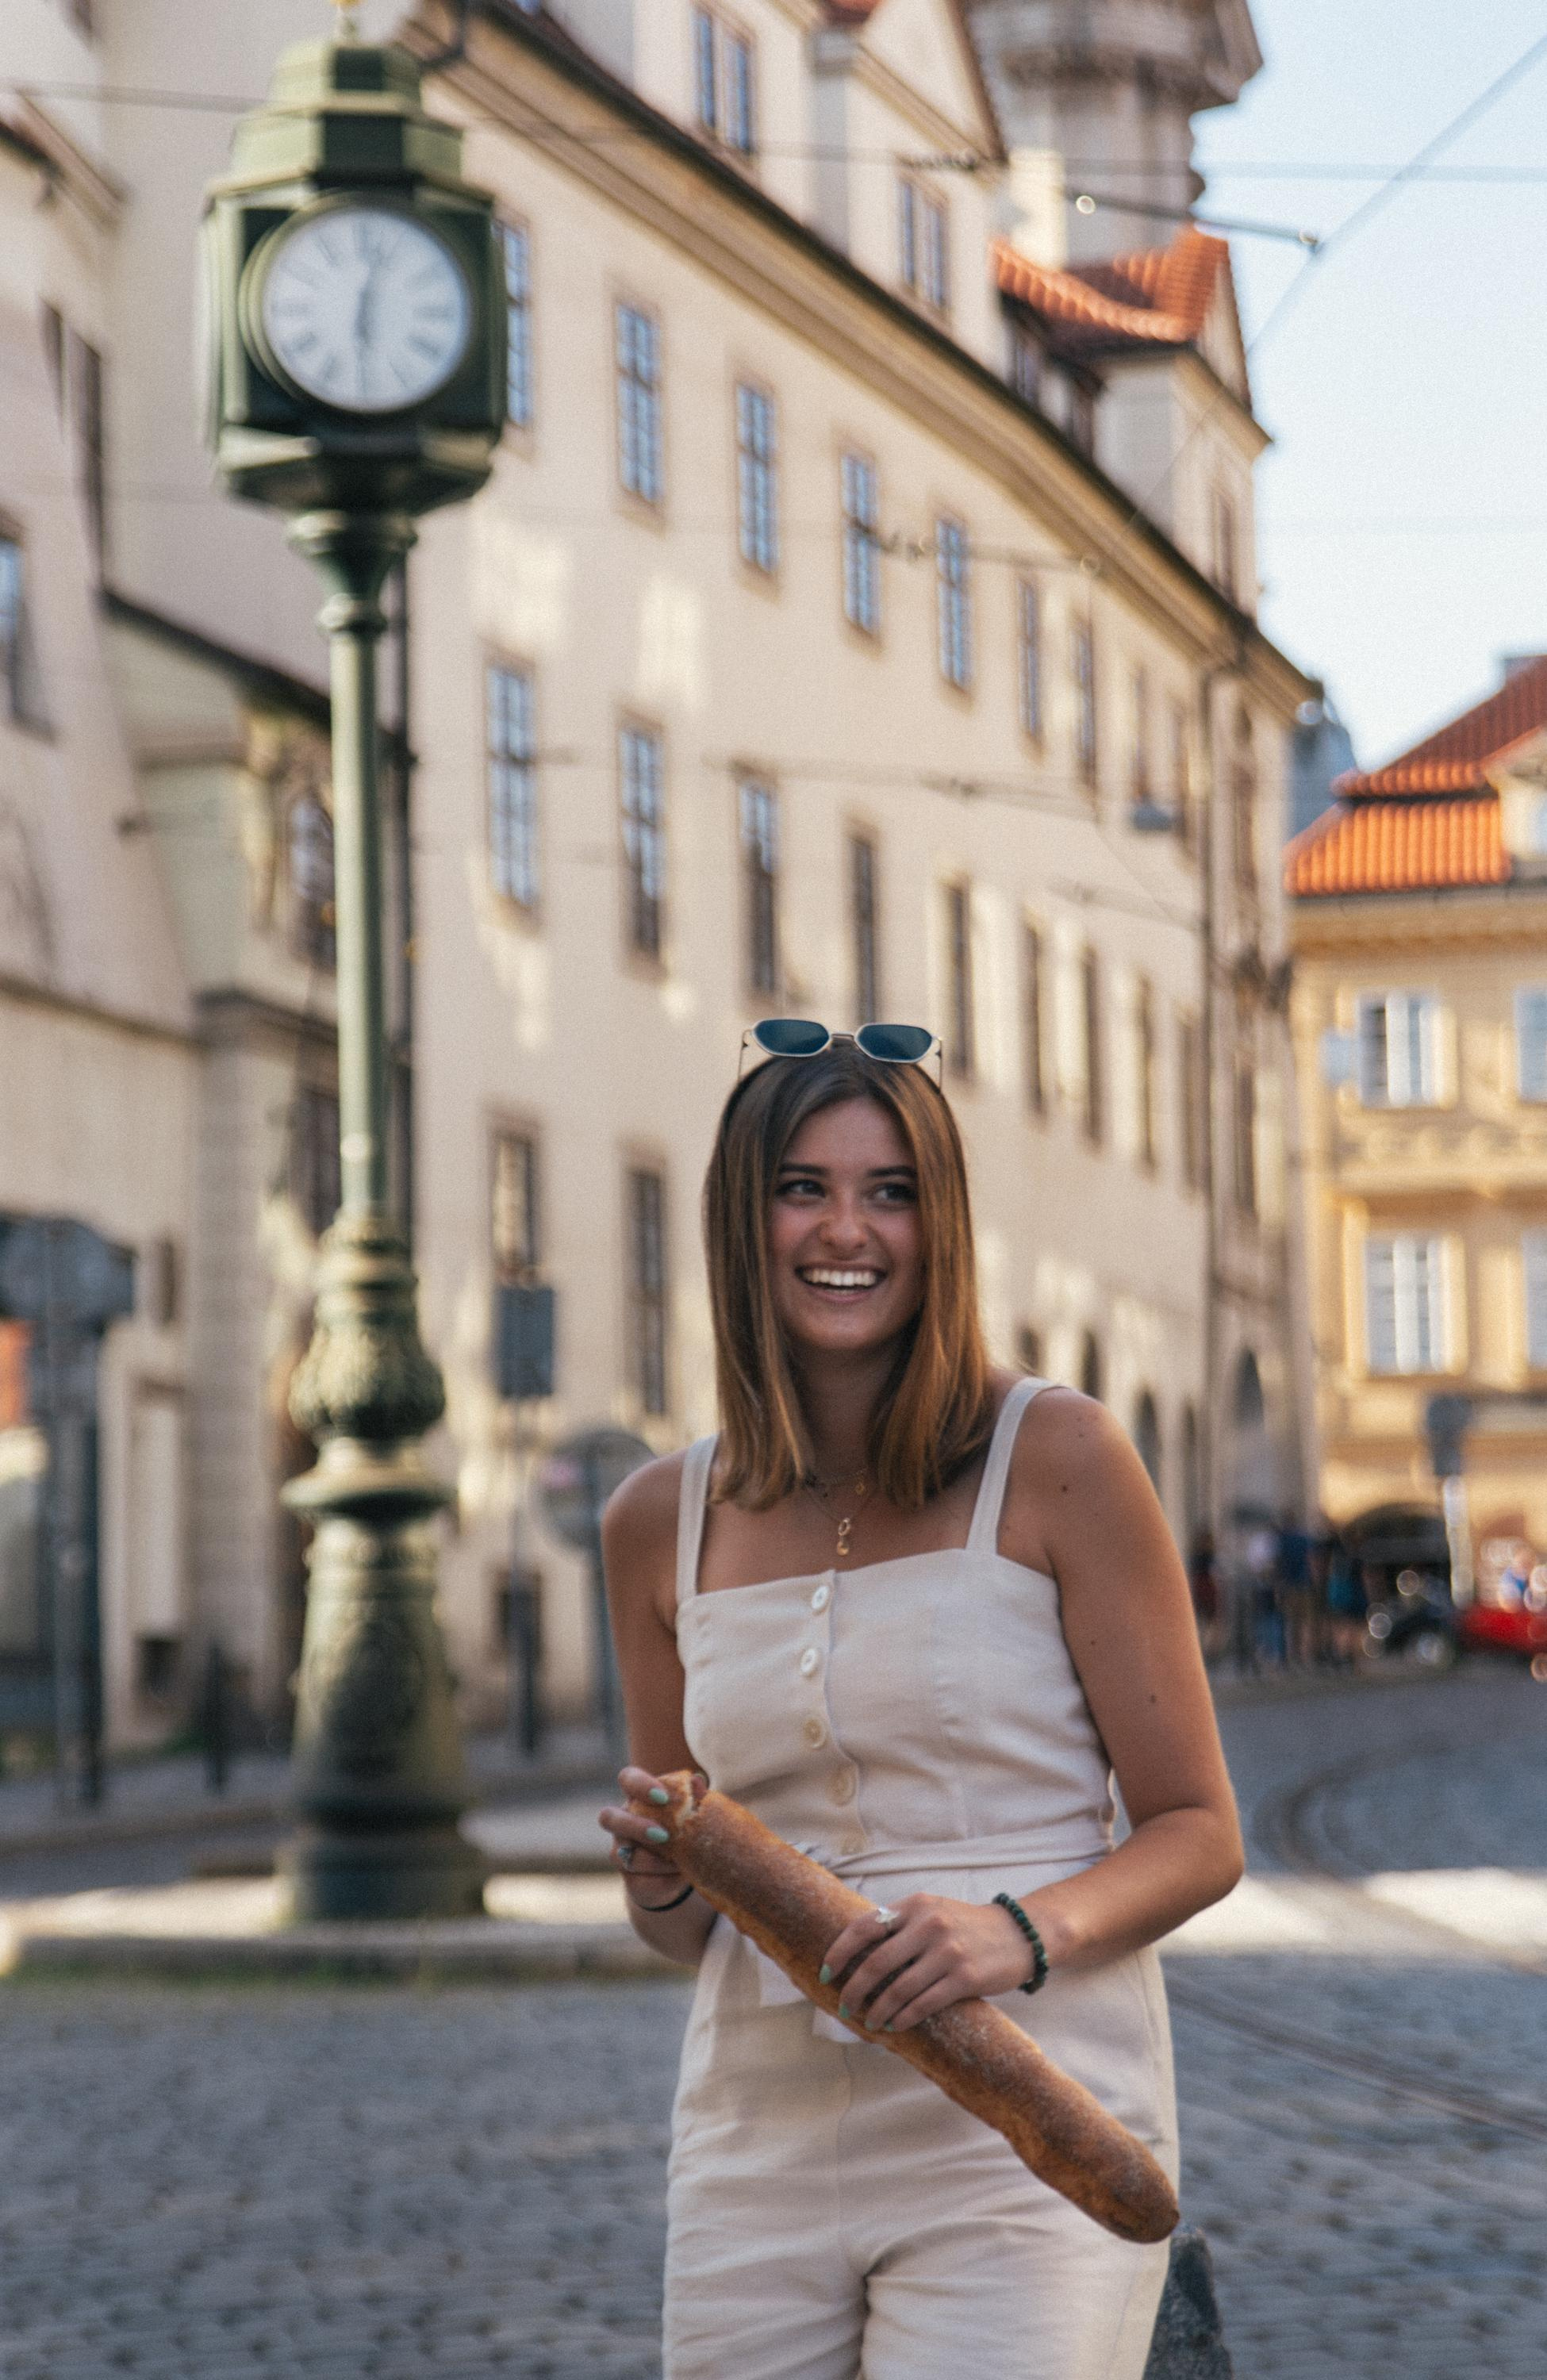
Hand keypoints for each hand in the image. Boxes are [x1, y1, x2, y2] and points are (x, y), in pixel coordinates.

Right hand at [597, 1764, 704, 1909]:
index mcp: (638, 1798)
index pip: (627, 1779)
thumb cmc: (686, 1829)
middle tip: (662, 1834)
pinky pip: (641, 1882)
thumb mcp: (694, 1813)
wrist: (680, 1871)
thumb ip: (695, 1797)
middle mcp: (622, 1823)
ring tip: (680, 1862)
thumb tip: (697, 1781)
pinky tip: (680, 1876)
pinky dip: (664, 1880)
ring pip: (626, 1856)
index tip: (663, 1796)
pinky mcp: (631, 1880)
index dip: (640, 1785)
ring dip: (656, 1860)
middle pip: (608, 1817)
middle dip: (635, 1826)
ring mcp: (622, 1853)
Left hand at [818, 1893, 1038, 2032]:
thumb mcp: (932, 1912)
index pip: (865, 1926)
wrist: (1018, 1935)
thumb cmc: (966, 1927)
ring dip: (878, 2010)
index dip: (840, 1951)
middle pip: (876, 1962)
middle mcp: (929, 1924)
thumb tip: (855, 1953)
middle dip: (854, 1989)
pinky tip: (894, 2025)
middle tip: (845, 2007)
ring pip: (898, 1989)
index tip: (826, 1972)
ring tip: (869, 2022)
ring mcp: (948, 1951)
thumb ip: (900, 1925)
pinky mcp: (965, 1978)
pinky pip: (924, 2003)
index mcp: (915, 1905)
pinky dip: (903, 2018)